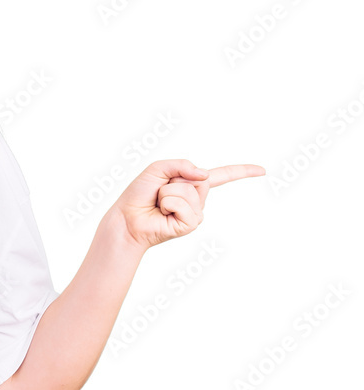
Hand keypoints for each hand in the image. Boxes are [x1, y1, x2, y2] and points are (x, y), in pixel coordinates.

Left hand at [113, 159, 265, 249]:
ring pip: (189, 191)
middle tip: (159, 192)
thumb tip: (205, 175)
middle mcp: (197, 199)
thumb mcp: (158, 169)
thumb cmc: (139, 194)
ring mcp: (195, 213)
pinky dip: (168, 204)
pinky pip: (184, 206)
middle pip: (199, 179)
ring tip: (158, 203)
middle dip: (173, 181)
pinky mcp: (189, 225)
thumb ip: (181, 164)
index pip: (222, 176)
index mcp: (192, 184)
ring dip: (167, 193)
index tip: (262, 170)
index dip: (242, 172)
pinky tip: (161, 213)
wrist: (126, 218)